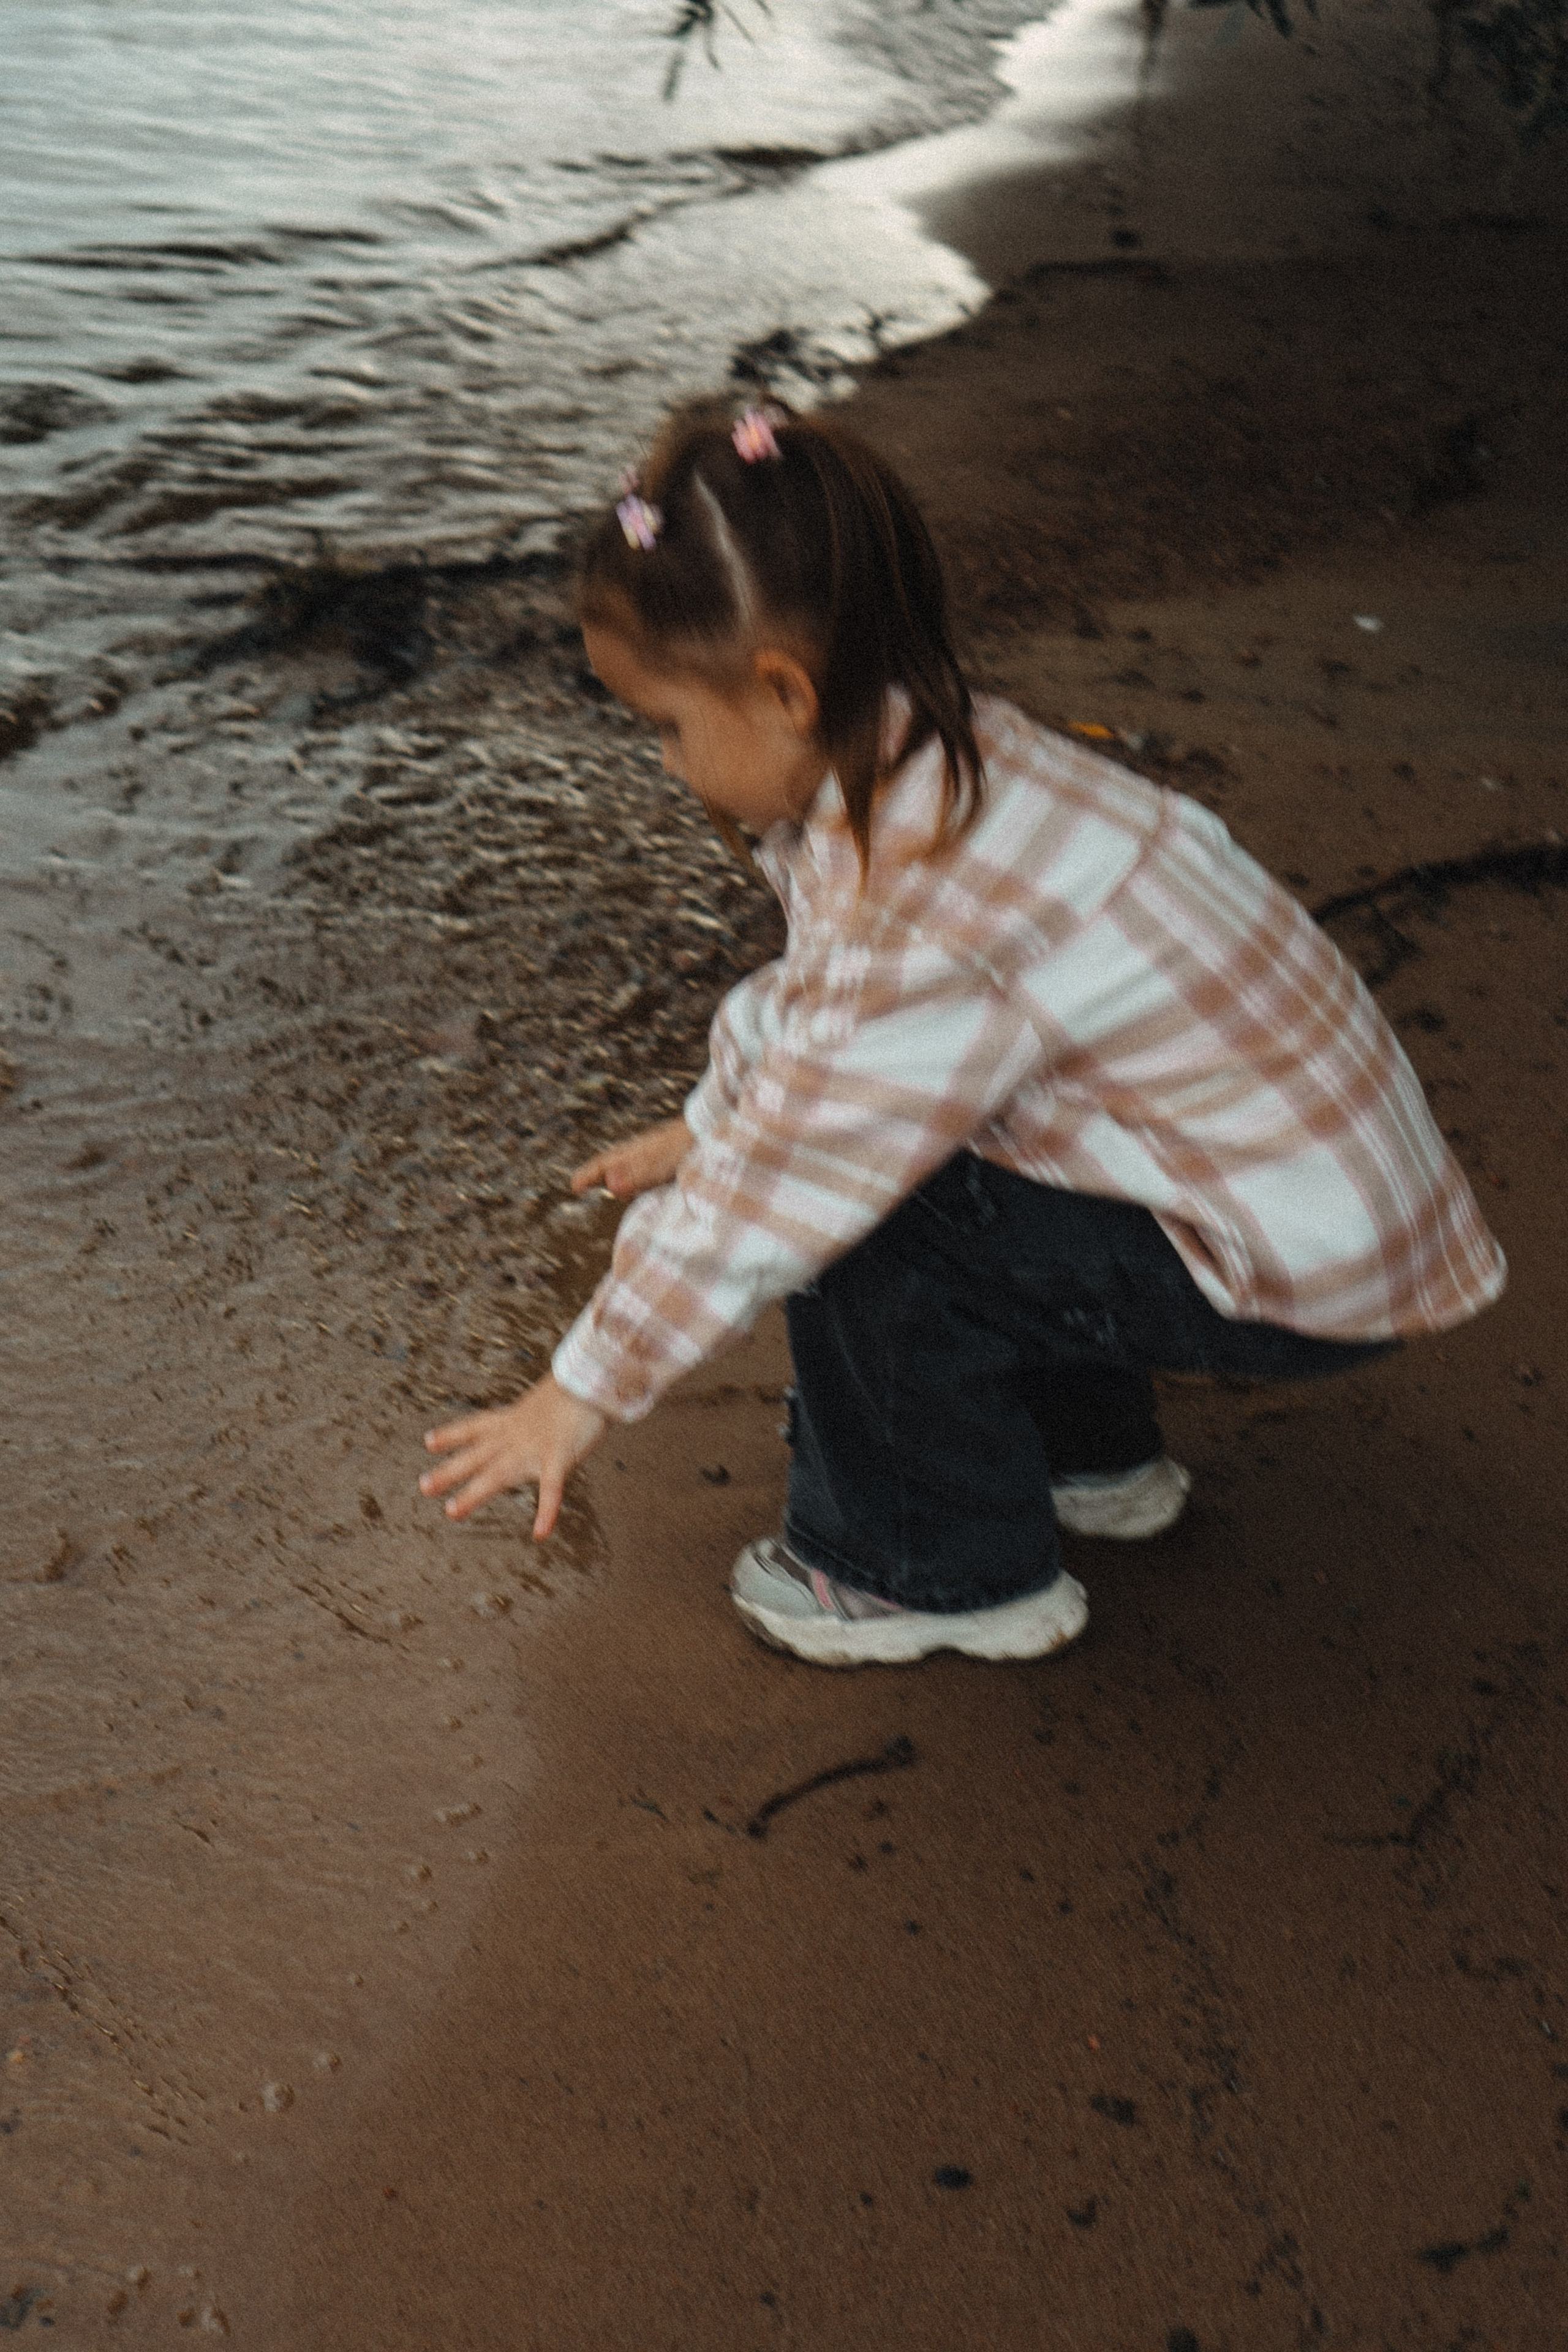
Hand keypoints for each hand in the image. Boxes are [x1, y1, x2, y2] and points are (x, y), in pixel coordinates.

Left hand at [419, 1375, 607, 1537]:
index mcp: (512, 1420)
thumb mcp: (546, 1407)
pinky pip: (551, 1489)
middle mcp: (516, 1436)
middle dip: (450, 1471)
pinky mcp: (559, 1458)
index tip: (429, 1442)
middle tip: (424, 1487)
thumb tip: (533, 1422)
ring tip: (452, 1512)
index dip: (452, 1434)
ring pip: (498, 1474)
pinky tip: (540, 1533)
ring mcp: (534, 1448)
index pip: (476, 1426)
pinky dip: (546, 1511)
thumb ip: (534, 1421)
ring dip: (473, 1493)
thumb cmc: (575, 1394)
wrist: (593, 1380)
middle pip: (477, 1455)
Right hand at [571, 1115, 691, 1202]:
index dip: (588, 1176)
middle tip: (584, 1185)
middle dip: (600, 1174)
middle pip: (615, 1164)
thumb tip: (610, 1184)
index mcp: (634, 1152)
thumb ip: (635, 1173)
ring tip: (615, 1187)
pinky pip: (648, 1168)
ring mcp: (658, 1153)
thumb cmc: (685, 1145)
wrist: (713, 1129)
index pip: (604, 1164)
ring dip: (620, 1175)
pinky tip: (648, 1182)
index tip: (575, 1187)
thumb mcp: (659, 1161)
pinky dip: (640, 1176)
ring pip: (631, 1166)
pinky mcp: (673, 1157)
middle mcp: (643, 1152)